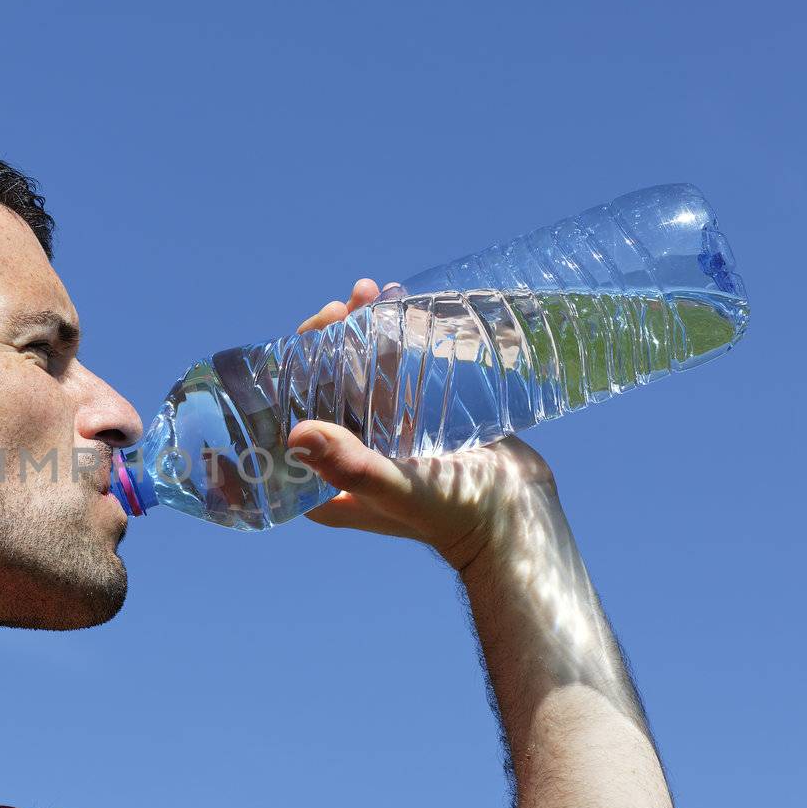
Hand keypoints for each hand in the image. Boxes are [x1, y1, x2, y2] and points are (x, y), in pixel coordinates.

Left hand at [287, 280, 560, 572]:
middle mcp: (343, 460)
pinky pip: (390, 376)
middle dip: (324, 343)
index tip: (308, 335)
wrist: (518, 515)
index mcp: (323, 484)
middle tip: (341, 306)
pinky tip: (394, 306)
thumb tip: (296, 434)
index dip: (289, 374)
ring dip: (356, 334)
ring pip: (354, 377)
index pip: (288, 419)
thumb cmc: (456, 515)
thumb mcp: (398, 488)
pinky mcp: (410, 423)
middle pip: (318, 391)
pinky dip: (388, 343)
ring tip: (368, 292)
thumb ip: (350, 465)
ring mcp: (378, 440)